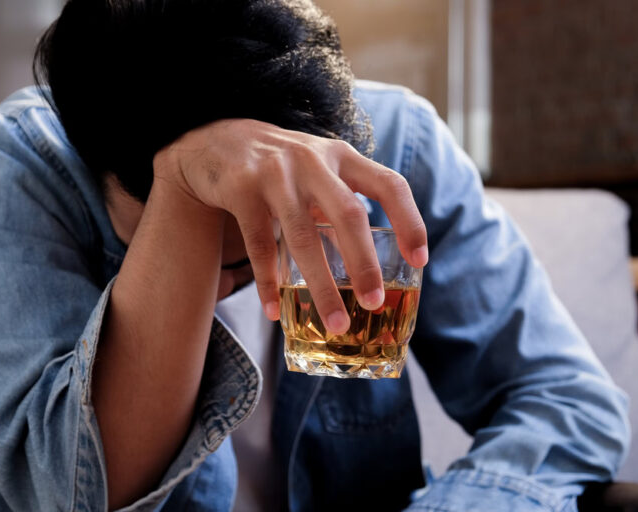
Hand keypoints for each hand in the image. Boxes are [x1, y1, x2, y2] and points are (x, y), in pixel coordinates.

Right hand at [153, 119, 427, 332]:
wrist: (217, 139)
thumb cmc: (282, 166)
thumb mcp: (320, 171)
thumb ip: (343, 204)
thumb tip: (369, 261)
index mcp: (342, 157)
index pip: (389, 184)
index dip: (410, 221)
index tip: (420, 260)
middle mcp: (314, 161)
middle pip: (348, 215)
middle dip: (364, 263)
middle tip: (374, 303)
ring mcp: (276, 174)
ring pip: (303, 238)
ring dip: (322, 286)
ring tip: (336, 323)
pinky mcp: (242, 189)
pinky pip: (260, 245)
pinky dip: (269, 282)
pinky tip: (275, 311)